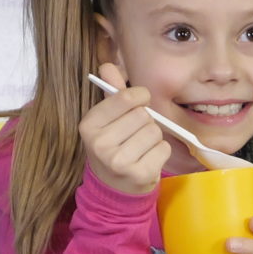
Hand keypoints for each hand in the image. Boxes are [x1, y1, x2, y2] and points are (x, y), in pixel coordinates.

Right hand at [80, 62, 169, 196]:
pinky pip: (164, 148)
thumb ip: (111, 93)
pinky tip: (147, 158)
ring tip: (141, 148)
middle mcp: (100, 145)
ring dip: (153, 137)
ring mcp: (119, 162)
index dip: (139, 96)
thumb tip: (107, 66)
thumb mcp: (107, 120)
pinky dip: (161, 151)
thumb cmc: (114, 146)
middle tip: (135, 134)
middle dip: (145, 121)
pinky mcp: (140, 174)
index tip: (139, 101)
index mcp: (89, 126)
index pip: (124, 98)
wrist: (114, 187)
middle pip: (143, 115)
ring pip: (155, 131)